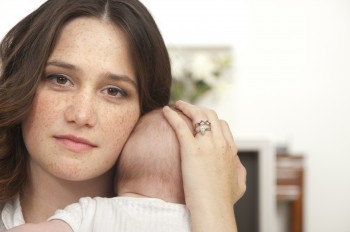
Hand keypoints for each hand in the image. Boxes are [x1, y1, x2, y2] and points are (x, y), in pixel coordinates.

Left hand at [163, 100, 245, 231]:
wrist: (214, 208)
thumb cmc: (224, 200)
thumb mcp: (240, 184)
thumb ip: (239, 171)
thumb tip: (238, 164)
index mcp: (230, 149)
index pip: (222, 125)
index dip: (211, 120)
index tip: (201, 121)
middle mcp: (220, 143)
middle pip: (211, 115)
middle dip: (199, 108)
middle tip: (187, 108)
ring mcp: (206, 144)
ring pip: (198, 115)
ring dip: (186, 106)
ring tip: (177, 105)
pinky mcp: (191, 149)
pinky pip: (180, 125)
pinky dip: (172, 115)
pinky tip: (166, 111)